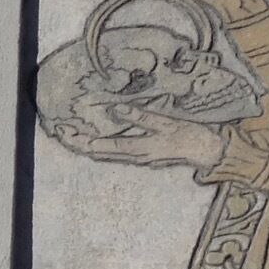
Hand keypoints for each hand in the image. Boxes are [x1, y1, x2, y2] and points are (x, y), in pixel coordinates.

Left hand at [58, 112, 227, 171]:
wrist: (209, 153)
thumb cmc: (191, 135)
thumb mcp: (167, 122)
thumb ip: (141, 117)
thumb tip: (115, 110)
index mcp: (139, 149)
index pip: (102, 146)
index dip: (80, 140)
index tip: (64, 131)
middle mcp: (136, 157)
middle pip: (99, 152)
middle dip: (78, 143)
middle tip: (59, 130)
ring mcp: (139, 158)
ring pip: (105, 154)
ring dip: (87, 145)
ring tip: (71, 134)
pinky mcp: (144, 155)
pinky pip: (115, 152)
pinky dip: (101, 145)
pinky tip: (95, 139)